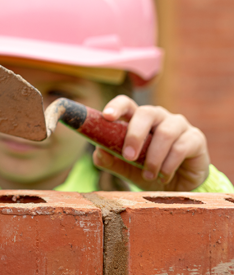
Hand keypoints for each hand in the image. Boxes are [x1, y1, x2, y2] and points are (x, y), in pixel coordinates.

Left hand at [92, 95, 209, 191]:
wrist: (179, 189)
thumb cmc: (149, 171)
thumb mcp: (126, 168)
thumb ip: (110, 160)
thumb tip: (98, 152)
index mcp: (138, 119)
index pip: (126, 103)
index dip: (116, 106)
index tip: (106, 116)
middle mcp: (158, 117)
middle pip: (146, 113)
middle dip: (135, 135)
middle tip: (128, 156)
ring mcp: (178, 125)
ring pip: (165, 132)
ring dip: (153, 156)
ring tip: (148, 175)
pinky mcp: (195, 138)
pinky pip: (181, 147)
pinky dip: (169, 164)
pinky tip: (164, 176)